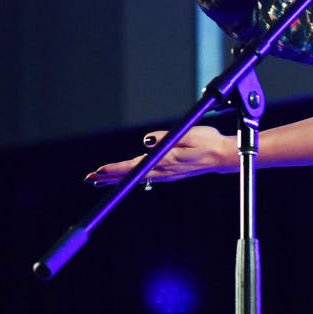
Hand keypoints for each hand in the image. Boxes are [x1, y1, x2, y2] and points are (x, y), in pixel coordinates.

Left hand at [84, 125, 237, 186]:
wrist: (223, 156)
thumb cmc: (209, 142)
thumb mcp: (189, 134)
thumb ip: (167, 137)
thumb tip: (147, 140)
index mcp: (167, 161)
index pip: (135, 167)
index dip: (116, 169)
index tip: (100, 170)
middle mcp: (164, 171)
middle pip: (131, 176)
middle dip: (109, 177)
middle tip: (89, 178)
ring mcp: (167, 174)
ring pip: (136, 178)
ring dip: (118, 178)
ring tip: (99, 180)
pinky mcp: (170, 174)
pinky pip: (145, 177)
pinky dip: (130, 177)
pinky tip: (124, 178)